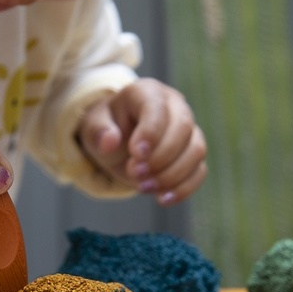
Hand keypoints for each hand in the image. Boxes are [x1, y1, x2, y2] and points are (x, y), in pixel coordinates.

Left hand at [77, 78, 206, 204]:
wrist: (119, 141)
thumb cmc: (107, 128)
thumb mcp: (93, 126)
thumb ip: (98, 131)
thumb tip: (109, 142)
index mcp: (147, 92)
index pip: (157, 108)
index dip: (150, 132)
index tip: (136, 155)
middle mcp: (175, 106)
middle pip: (183, 127)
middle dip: (161, 156)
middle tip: (135, 173)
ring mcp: (188, 130)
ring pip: (196, 150)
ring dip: (171, 174)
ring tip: (143, 187)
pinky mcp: (192, 154)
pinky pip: (199, 171)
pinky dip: (183, 188)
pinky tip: (162, 199)